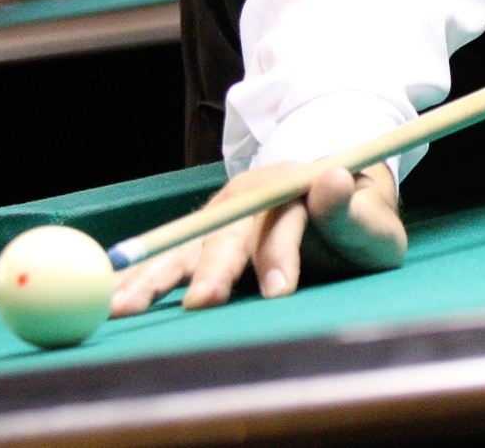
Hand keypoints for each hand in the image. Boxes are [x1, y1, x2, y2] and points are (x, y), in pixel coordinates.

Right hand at [109, 160, 405, 315]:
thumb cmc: (357, 220)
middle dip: (214, 270)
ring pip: (188, 245)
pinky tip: (112, 297)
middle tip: (202, 303)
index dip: (280, 256)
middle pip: (228, 234)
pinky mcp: (202, 237)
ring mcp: (221, 216)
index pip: (284, 221)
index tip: (280, 292)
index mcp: (292, 185)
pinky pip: (168, 258)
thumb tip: (333, 178)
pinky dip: (140, 277)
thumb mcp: (372, 221)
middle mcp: (248, 196)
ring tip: (125, 305)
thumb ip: (351, 210)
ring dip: (156, 275)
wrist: (338, 200)